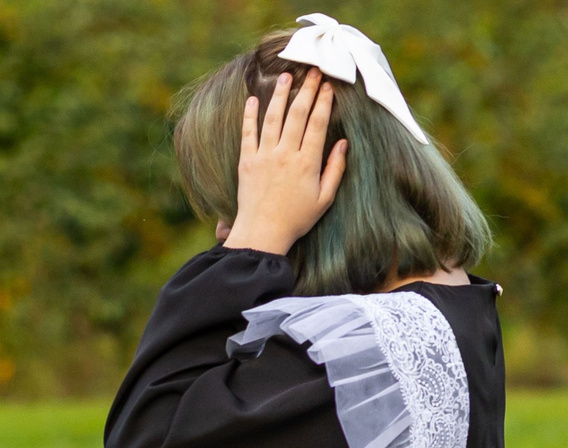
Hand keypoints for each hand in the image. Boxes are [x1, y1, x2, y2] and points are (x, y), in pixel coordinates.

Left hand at [225, 70, 346, 256]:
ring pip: (273, 118)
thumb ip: (336, 168)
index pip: (318, 123)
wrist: (261, 234)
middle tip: (313, 70)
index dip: (324, 101)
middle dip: (307, 89)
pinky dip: (249, 116)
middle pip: (298, 114)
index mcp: (307, 161)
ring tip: (286, 76)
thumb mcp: (325, 197)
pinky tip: (253, 100)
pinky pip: (247, 134)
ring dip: (280, 95)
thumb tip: (343, 142)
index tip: (329, 84)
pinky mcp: (246, 163)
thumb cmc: (296, 219)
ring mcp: (264, 157)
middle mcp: (286, 154)